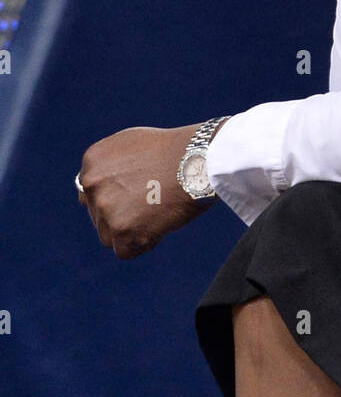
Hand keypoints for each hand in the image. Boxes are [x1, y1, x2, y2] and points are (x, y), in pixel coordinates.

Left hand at [78, 124, 213, 258]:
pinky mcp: (123, 230)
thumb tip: (84, 197)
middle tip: (154, 203)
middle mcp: (92, 183)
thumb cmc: (176, 150)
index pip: (93, 195)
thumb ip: (108, 167)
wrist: (201, 157)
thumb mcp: (132, 145)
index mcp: (93, 162)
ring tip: (159, 213)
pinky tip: (161, 223)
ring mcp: (107, 207)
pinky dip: (144, 244)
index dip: (120, 198)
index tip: (141, 193)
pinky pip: (126, 251)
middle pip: (100, 217)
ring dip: (132, 232)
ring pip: (109, 236)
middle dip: (124, 215)